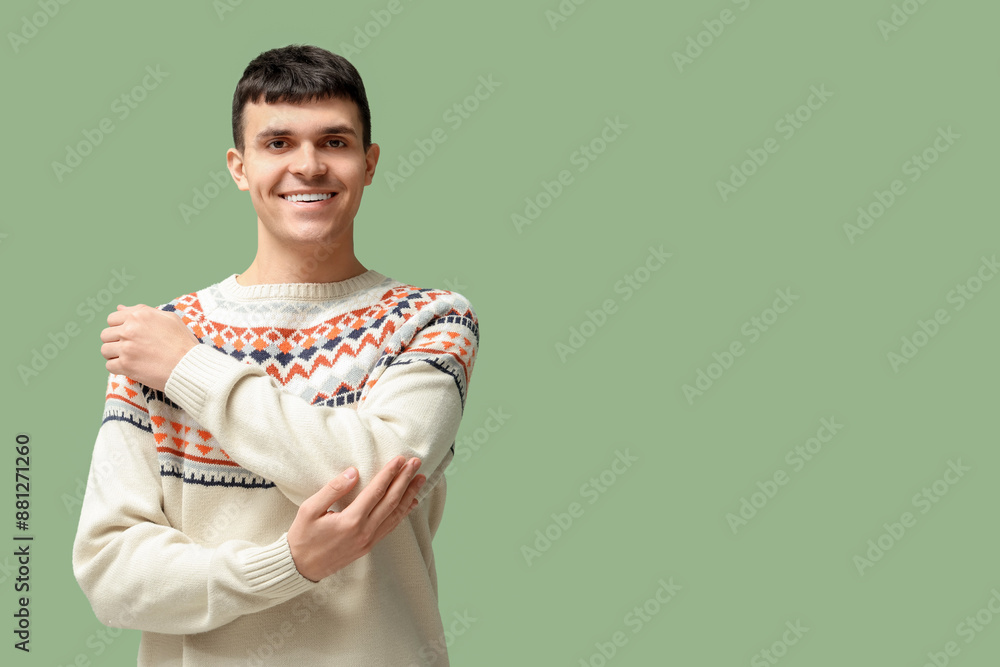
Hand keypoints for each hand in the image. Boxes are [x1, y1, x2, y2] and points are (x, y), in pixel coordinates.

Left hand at [100, 304, 199, 390]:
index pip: (112, 318)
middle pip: (106, 334)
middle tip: (129, 348)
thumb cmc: (183, 342)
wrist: (190, 365)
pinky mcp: (126, 365)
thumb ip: (143, 311)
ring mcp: (126, 348)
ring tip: (129, 358)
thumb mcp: (169, 319)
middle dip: (115, 341)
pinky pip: (109, 366)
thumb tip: (120, 308)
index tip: (129, 335)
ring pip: (105, 350)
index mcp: (140, 315)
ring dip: (114, 355)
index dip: (119, 327)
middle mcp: (130, 329)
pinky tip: (130, 367)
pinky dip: (118, 368)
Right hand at [288, 456, 424, 582]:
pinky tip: (411, 502)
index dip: (389, 474)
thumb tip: (354, 472)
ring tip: (420, 479)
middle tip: (416, 463)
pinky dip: (403, 513)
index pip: (376, 492)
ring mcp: (368, 541)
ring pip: (395, 515)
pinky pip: (391, 526)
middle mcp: (364, 532)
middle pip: (391, 501)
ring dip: (409, 495)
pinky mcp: (368, 546)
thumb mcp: (310, 509)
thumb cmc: (302, 536)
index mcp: (350, 521)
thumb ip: (333, 489)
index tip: (400, 459)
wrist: (300, 568)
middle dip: (405, 480)